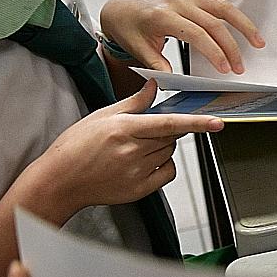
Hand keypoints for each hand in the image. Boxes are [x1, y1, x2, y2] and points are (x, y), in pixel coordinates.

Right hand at [20, 82, 222, 217]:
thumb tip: (153, 87)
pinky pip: (166, 172)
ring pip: (168, 153)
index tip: (216, 122)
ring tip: (133, 148)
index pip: (169, 124)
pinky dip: (162, 165)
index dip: (196, 122)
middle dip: (164, 131)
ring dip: (161, 147)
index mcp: (124, 129)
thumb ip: (133, 102)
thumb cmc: (75, 147)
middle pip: (170, 137)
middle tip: (142, 132)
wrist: (60, 181)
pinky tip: (142, 162)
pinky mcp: (139, 189)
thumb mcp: (102, 116)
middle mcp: (133, 152)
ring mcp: (137, 173)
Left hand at [100, 0, 267, 72]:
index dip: (213, 52)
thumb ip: (155, 62)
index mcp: (163, 16)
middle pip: (214, 23)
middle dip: (231, 47)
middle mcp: (178, 2)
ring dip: (244, 24)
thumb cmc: (128, 27)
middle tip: (240, 66)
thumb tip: (170, 78)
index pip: (196, 34)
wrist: (120, 7)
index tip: (225, 69)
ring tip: (258, 40)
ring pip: (223, 6)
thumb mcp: (136, 48)